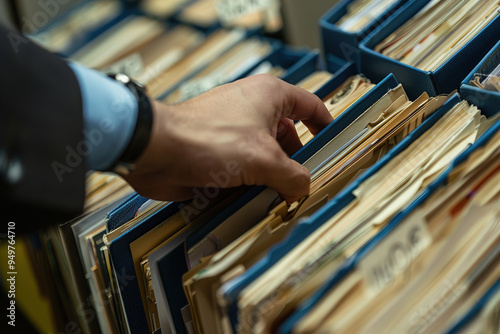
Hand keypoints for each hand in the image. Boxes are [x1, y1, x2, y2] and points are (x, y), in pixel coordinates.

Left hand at [121, 74, 331, 202]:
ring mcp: (232, 130)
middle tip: (301, 186)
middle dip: (294, 163)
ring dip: (269, 178)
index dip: (325, 125)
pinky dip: (248, 184)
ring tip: (275, 199)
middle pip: (287, 137)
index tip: (333, 145)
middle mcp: (252, 108)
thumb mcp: (264, 160)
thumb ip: (294, 176)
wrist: (156, 152)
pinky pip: (242, 168)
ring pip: (264, 156)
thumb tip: (302, 188)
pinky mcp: (216, 150)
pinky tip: (249, 202)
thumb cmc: (207, 140)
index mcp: (270, 96)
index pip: (310, 105)